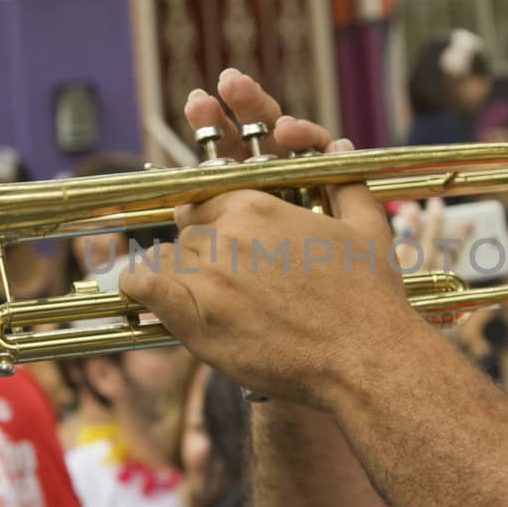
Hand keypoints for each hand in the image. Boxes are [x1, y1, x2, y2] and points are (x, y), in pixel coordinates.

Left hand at [120, 70, 425, 408]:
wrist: (364, 360)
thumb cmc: (370, 297)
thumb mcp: (368, 225)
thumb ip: (345, 179)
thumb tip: (336, 146)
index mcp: (258, 205)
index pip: (208, 197)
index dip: (214, 218)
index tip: (223, 238)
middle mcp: (227, 235)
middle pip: (188, 230)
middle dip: (202, 247)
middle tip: (226, 276)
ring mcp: (208, 277)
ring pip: (169, 258)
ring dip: (180, 271)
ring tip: (204, 295)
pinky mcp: (196, 319)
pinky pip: (145, 288)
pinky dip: (138, 284)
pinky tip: (140, 288)